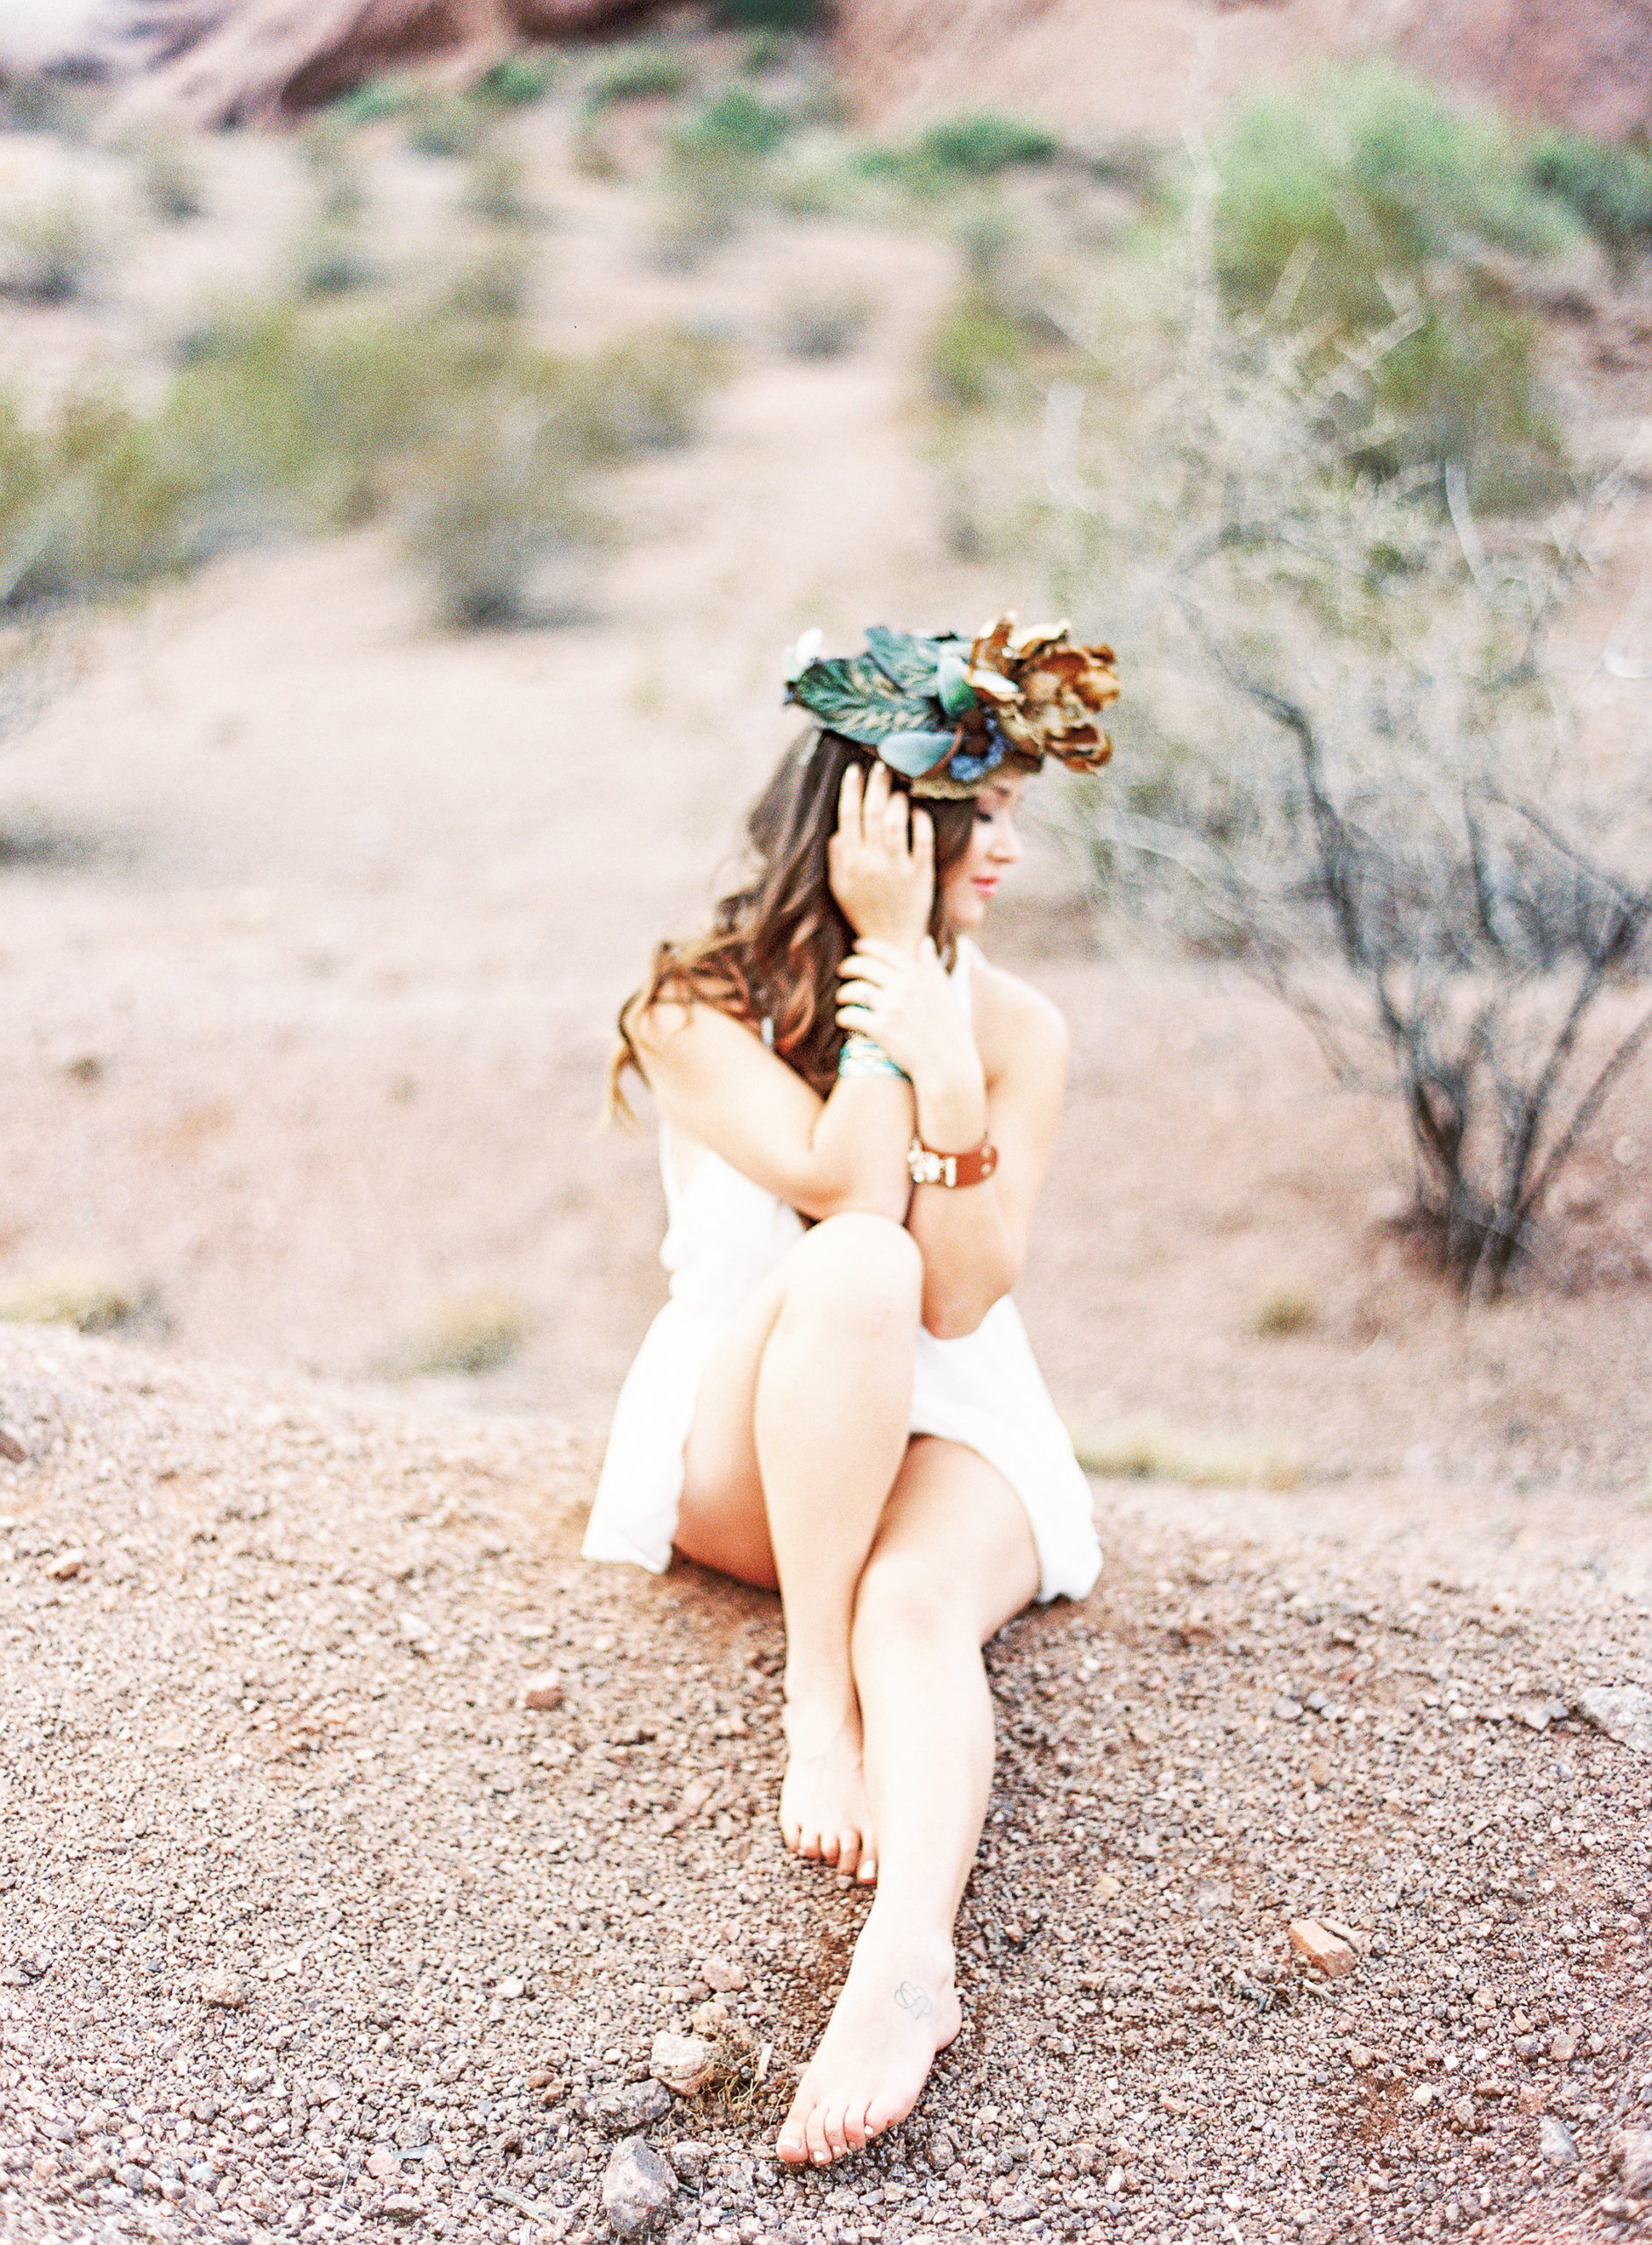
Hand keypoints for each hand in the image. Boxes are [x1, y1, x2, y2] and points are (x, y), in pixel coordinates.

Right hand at [826, 761, 933, 949]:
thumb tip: (839, 828)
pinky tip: (918, 810)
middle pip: (872, 813)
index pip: (848, 817)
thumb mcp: (840, 886)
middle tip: (881, 766)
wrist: (891, 941)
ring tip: (898, 789)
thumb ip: (837, 856)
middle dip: (876, 785)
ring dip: (896, 799)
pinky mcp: (921, 875)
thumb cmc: (863, 911)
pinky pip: (922, 840)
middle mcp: (872, 864)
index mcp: (850, 863)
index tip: (855, 770)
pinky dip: (920, 821)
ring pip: (895, 822)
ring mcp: (898, 869)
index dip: (851, 790)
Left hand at [835, 937, 983, 1099]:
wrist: (948, 1064)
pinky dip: (843, 1016)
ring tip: (842, 997)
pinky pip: (850, 1016)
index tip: (857, 946)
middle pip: (865, 967)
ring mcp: (891, 1008)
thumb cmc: (949, 1029)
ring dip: (843, 993)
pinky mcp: (880, 1029)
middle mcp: (904, 987)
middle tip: (842, 970)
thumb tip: (924, 941)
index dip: (867, 946)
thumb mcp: (945, 991)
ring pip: (854, 991)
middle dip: (849, 966)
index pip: (886, 952)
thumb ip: (931, 965)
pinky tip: (844, 1019)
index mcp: (919, 975)